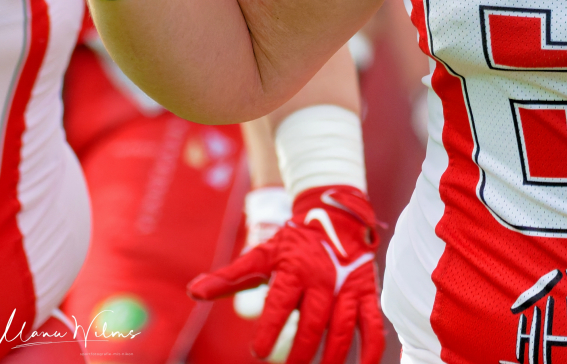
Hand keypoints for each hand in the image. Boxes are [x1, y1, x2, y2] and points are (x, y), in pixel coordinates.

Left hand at [188, 185, 382, 363]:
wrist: (337, 217)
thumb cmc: (293, 244)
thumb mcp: (262, 256)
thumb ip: (230, 277)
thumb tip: (193, 291)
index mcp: (295, 269)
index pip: (281, 302)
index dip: (270, 328)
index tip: (258, 352)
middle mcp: (324, 279)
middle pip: (313, 320)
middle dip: (300, 351)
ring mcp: (348, 287)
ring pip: (342, 327)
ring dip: (331, 356)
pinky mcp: (366, 293)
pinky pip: (372, 324)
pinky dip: (371, 349)